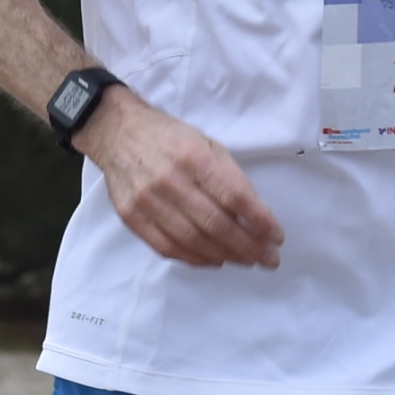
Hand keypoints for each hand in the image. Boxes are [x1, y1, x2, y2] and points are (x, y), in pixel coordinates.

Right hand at [80, 89, 283, 268]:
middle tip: (268, 258)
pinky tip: (214, 260)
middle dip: (248, 246)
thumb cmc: (170, 138)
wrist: (118, 133)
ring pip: (193, 240)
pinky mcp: (131, 216)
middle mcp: (170, 180)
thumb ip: (230, 177)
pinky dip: (194, 259)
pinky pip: (167, 247)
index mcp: (193, 157)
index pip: (234, 197)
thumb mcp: (207, 144)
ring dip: (225, 256)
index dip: (259, 221)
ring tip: (246, 261)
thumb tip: (255, 215)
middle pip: (215, 224)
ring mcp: (147, 201)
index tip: (277, 236)